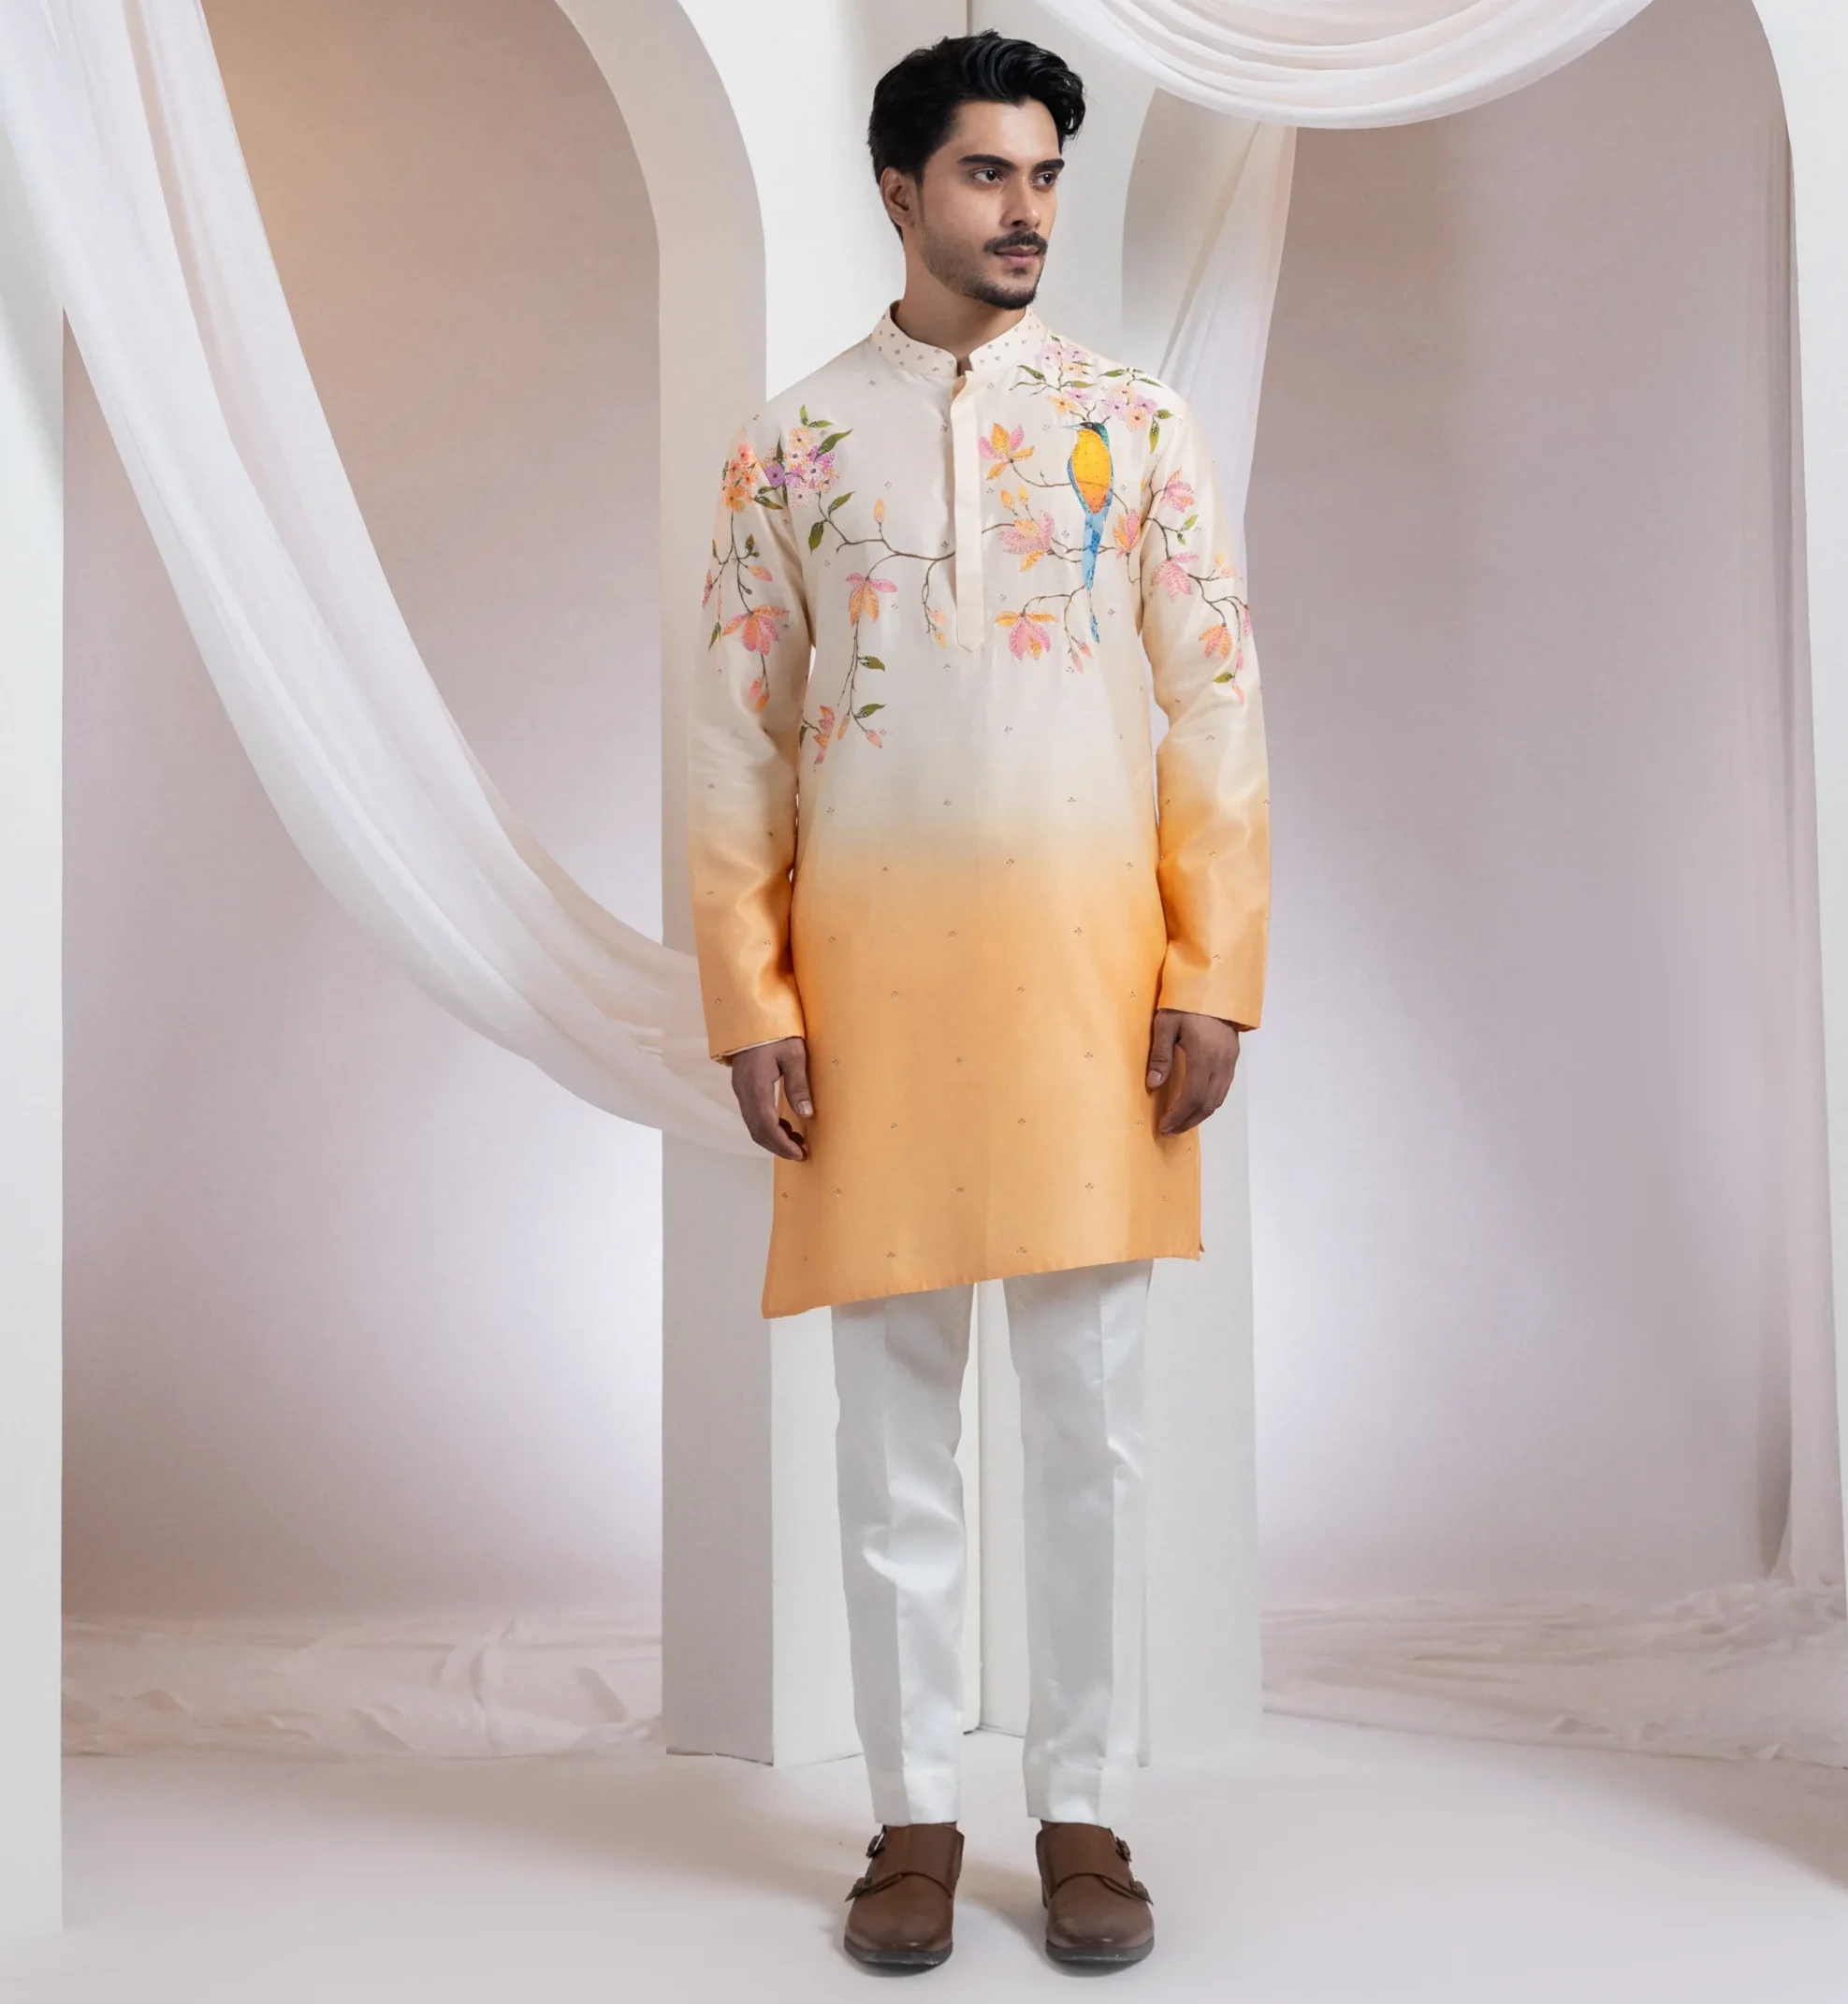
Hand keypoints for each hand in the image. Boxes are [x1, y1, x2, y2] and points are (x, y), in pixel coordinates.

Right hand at [729, 1036, 812, 1159]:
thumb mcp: (794, 1055)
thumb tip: (806, 1114)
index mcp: (755, 1086)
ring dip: (773, 1137)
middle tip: (801, 1153)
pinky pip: (753, 1114)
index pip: (766, 1126)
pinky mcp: (743, 1086)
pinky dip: (767, 1126)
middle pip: (757, 1131)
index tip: (800, 1154)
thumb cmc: (776, 1031)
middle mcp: (743, 1092)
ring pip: (753, 1124)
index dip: (782, 1144)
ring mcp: (740, 1089)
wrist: (752, 1014)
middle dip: (778, 1146)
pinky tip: (785, 1125)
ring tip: (797, 1141)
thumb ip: (798, 1085)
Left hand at [1146, 1009, 1242, 1134]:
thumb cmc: (1186, 1002)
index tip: (1164, 1125)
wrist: (1215, 985)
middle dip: (1189, 1120)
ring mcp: (1230, 1060)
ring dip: (1200, 1114)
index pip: (1193, 1096)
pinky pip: (1223, 1088)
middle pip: (1208, 1103)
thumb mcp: (1166, 1024)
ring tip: (1181, 1121)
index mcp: (1205, 1056)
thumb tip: (1153, 1085)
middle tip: (1170, 1129)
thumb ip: (1161, 1055)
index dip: (1179, 1115)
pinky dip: (1210, 1101)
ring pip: (1219, 1098)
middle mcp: (1222, 1062)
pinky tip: (1196, 1103)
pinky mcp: (1233, 1057)